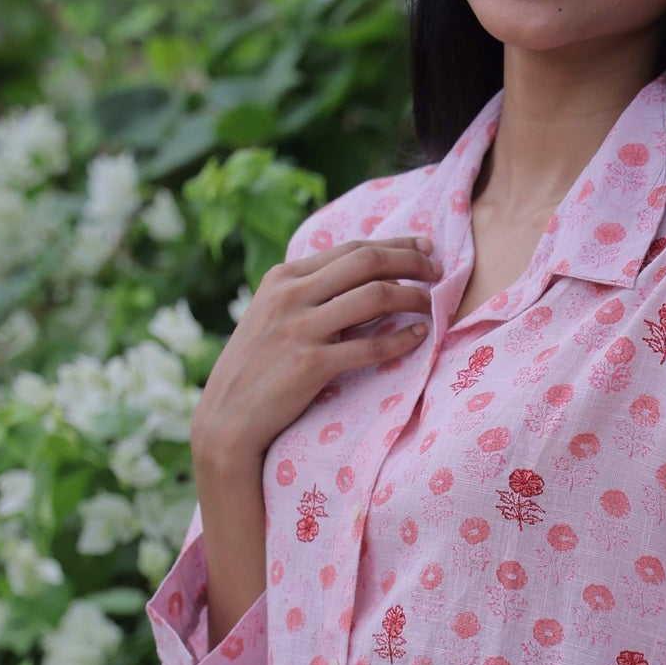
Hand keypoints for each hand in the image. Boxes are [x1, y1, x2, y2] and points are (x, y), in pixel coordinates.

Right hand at [191, 235, 442, 468]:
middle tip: (438, 271)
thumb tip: (357, 280)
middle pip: (367, 261)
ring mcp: (300, 328)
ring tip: (434, 304)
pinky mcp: (311, 364)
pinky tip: (421, 337)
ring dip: (413, 297)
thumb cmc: (255, 370)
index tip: (425, 248)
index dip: (395, 245)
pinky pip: (370, 345)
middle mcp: (290, 295)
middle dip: (411, 261)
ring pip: (374, 296)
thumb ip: (306, 294)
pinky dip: (402, 338)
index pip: (351, 248)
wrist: (226, 419)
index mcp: (282, 278)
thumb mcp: (271, 317)